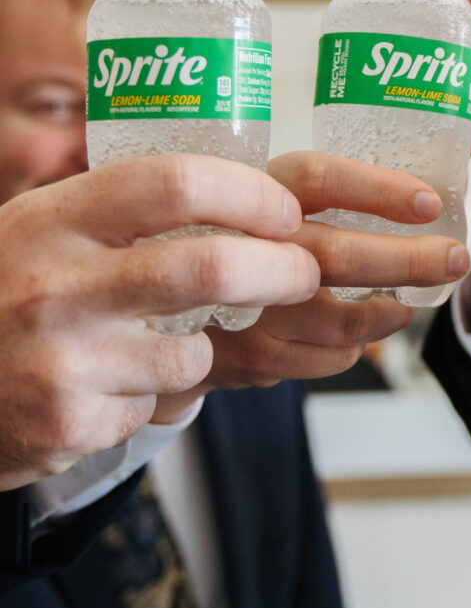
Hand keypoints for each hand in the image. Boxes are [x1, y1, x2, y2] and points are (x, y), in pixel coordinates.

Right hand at [0, 156, 318, 486]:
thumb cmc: (2, 290)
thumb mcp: (41, 226)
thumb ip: (119, 210)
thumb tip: (237, 186)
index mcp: (56, 219)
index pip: (176, 184)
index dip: (249, 195)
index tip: (285, 210)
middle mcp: (57, 285)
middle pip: (210, 268)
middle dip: (281, 271)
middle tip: (303, 273)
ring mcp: (63, 359)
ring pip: (193, 350)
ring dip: (202, 347)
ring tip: (168, 340)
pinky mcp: (68, 423)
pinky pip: (154, 407)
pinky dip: (150, 397)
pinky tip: (108, 385)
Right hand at [155, 152, 470, 407]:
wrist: (136, 301)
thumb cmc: (221, 234)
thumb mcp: (257, 195)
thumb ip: (324, 192)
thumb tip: (435, 176)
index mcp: (244, 190)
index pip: (316, 179)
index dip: (376, 190)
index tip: (429, 200)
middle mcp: (235, 246)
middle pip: (335, 256)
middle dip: (407, 261)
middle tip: (454, 260)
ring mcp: (230, 310)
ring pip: (336, 322)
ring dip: (384, 314)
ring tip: (405, 303)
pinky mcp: (232, 361)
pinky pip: (318, 363)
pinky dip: (349, 351)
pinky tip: (356, 333)